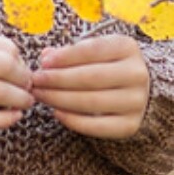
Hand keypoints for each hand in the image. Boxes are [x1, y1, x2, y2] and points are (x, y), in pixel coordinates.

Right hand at [0, 27, 33, 133]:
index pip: (5, 48)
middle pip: (4, 66)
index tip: (24, 73)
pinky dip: (6, 119)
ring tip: (24, 103)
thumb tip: (25, 68)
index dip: (22, 63)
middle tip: (29, 89)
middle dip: (24, 80)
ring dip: (19, 99)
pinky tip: (14, 117)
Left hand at [31, 35, 149, 139]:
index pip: (92, 50)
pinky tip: (56, 112)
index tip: (43, 62)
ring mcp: (136, 101)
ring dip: (59, 99)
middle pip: (90, 77)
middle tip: (35, 81)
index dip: (66, 56)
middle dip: (57, 80)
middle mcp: (137, 74)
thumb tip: (46, 57)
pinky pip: (97, 126)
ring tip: (40, 95)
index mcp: (127, 48)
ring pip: (91, 102)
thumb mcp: (95, 52)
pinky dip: (73, 120)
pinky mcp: (130, 125)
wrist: (138, 93)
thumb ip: (71, 52)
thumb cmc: (107, 67)